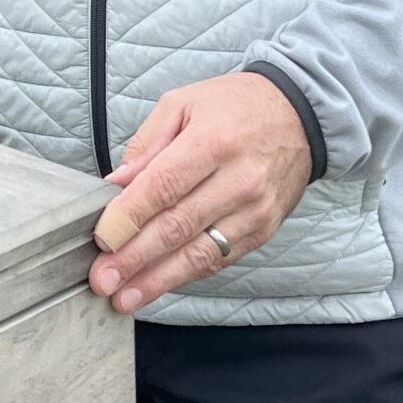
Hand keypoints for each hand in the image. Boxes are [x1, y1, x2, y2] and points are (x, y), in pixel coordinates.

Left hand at [89, 72, 312, 312]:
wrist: (300, 117)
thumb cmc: (235, 106)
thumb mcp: (183, 104)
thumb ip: (146, 145)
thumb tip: (116, 185)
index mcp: (213, 141)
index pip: (163, 187)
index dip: (129, 217)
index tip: (101, 239)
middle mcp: (238, 180)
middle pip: (177, 227)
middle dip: (135, 258)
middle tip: (103, 279)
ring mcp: (254, 211)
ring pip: (198, 253)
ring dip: (157, 280)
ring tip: (124, 298)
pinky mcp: (263, 231)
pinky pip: (219, 259)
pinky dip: (186, 275)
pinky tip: (158, 286)